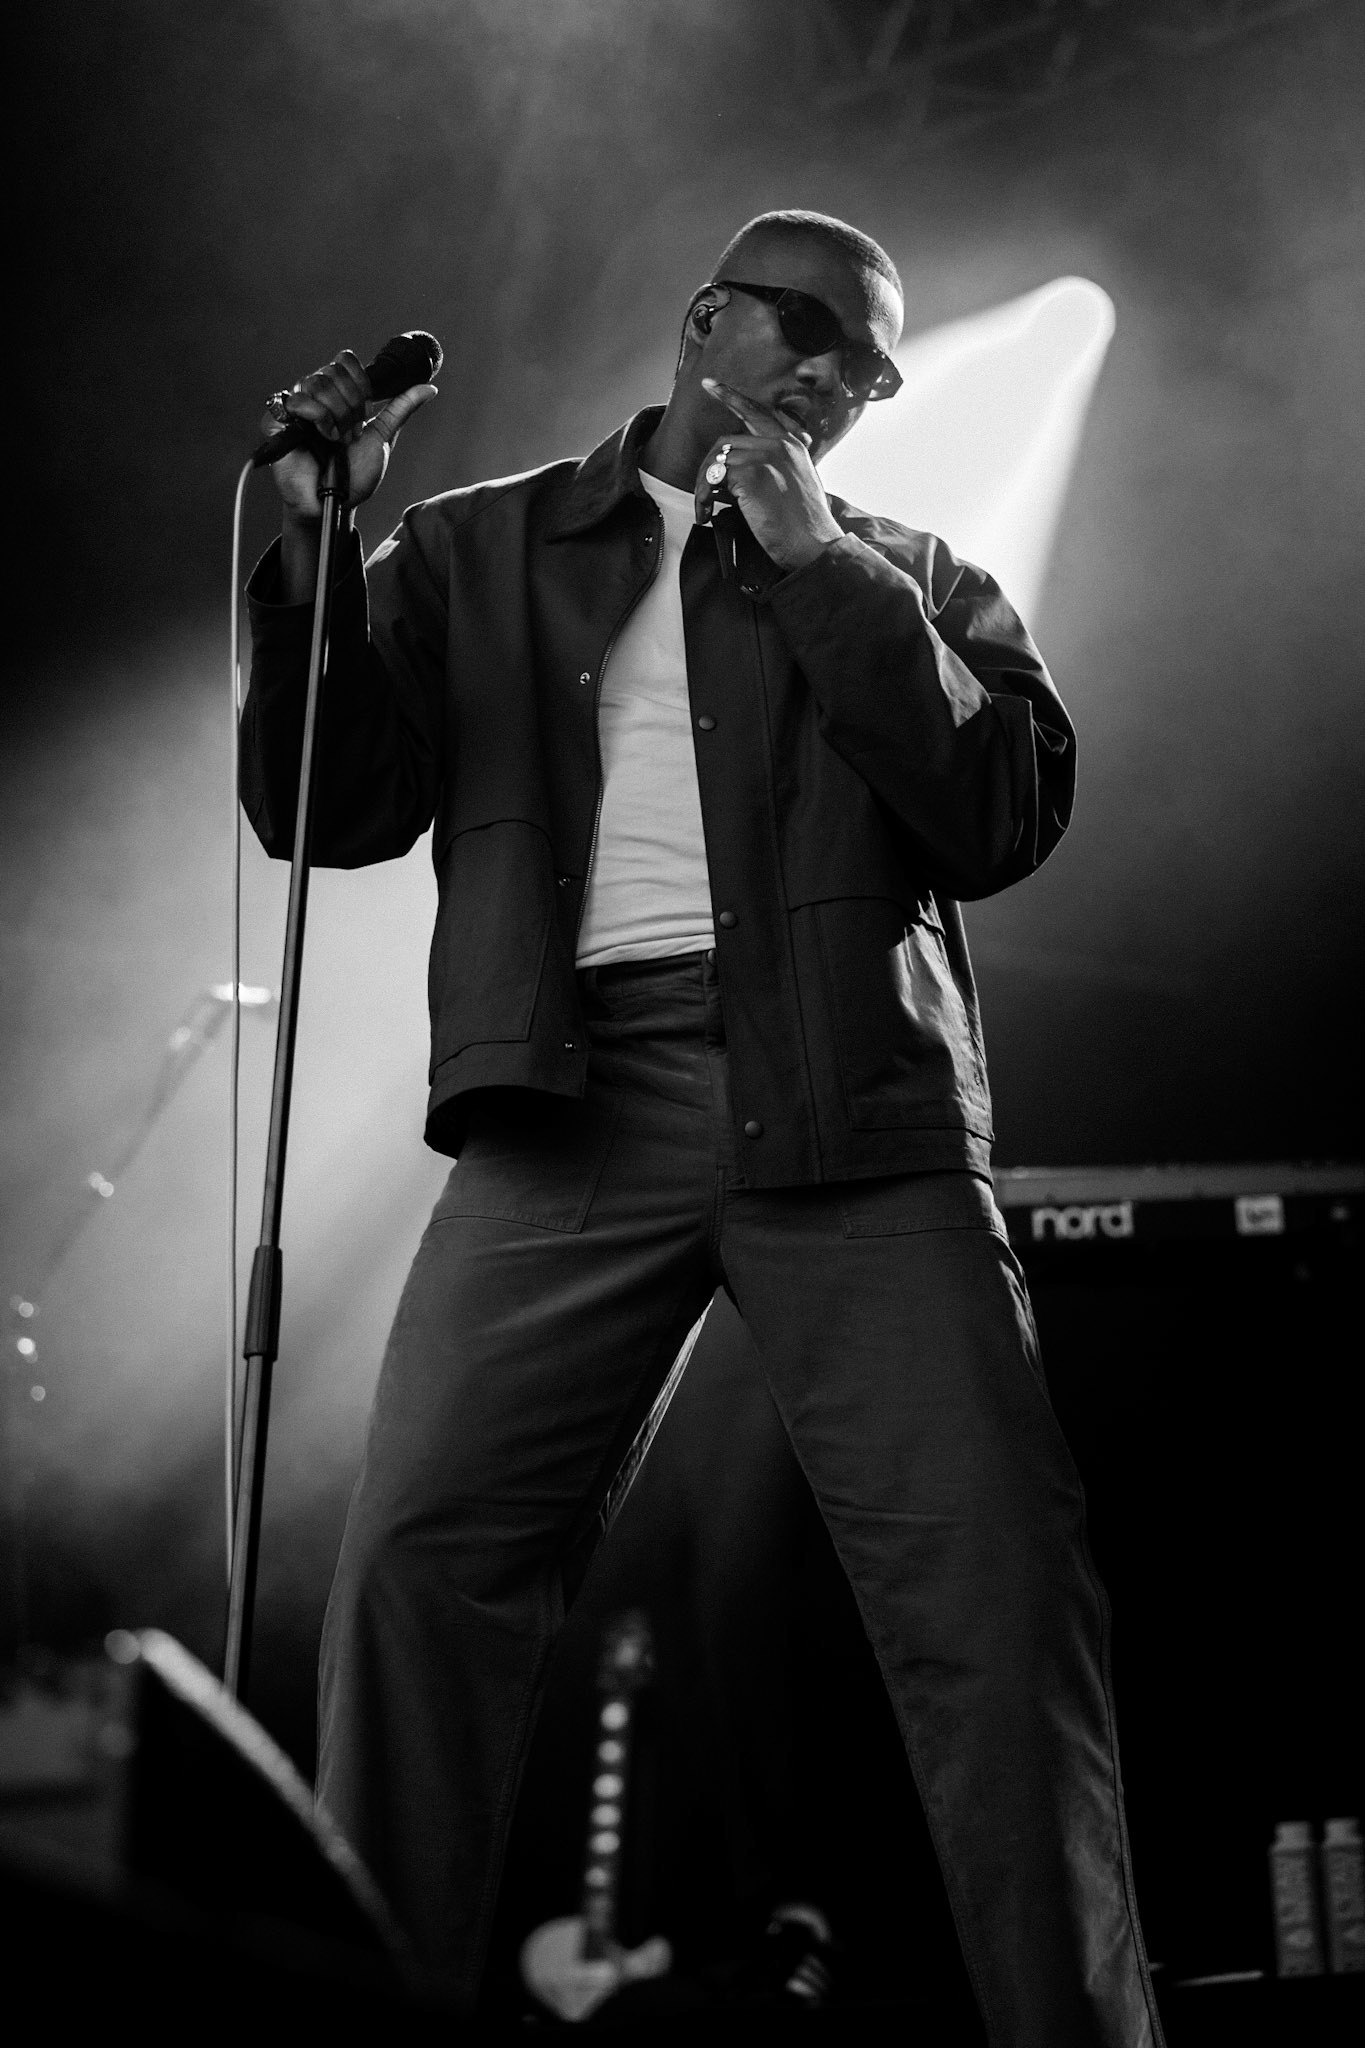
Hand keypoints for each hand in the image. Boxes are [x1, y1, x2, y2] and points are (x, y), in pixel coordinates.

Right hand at [260, 349, 436, 522]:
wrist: (335, 502)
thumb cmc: (354, 475)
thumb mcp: (382, 437)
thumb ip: (400, 409)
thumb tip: (428, 388)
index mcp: (338, 394)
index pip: (345, 361)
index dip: (359, 383)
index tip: (366, 411)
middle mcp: (315, 396)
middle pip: (331, 371)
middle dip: (350, 406)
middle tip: (350, 433)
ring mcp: (295, 408)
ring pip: (314, 382)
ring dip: (334, 414)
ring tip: (336, 439)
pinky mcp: (276, 422)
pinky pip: (293, 401)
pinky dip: (315, 416)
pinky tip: (322, 436)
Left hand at [696, 378, 843, 572]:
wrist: (815, 546)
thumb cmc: (804, 526)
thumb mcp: (797, 485)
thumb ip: (775, 468)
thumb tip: (733, 475)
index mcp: (792, 444)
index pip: (758, 412)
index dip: (731, 396)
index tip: (710, 385)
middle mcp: (780, 444)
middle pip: (727, 442)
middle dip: (706, 469)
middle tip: (701, 494)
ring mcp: (767, 457)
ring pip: (717, 461)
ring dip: (703, 488)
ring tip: (705, 510)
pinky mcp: (752, 475)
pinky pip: (713, 478)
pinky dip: (703, 497)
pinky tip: (707, 513)